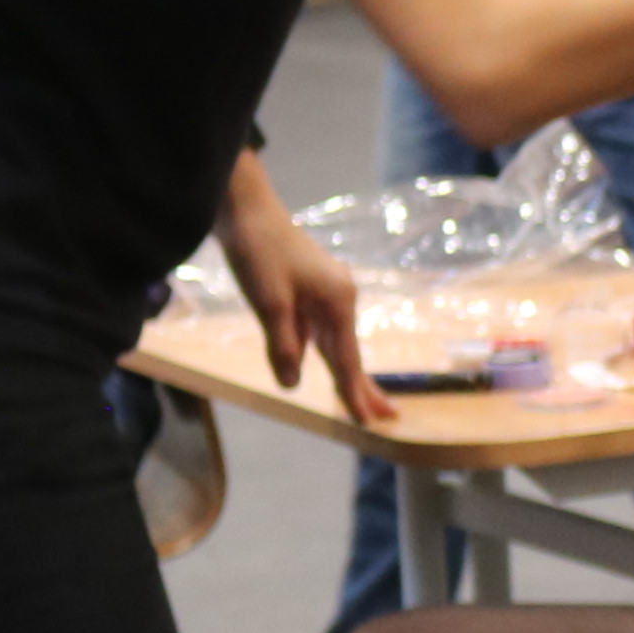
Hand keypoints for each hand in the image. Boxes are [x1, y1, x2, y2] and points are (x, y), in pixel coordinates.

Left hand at [222, 182, 388, 425]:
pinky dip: (329, 355)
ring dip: (348, 373)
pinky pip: (323, 333)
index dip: (355, 393)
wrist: (246, 209)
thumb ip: (283, 345)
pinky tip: (329, 366)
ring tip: (362, 401)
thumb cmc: (259, 252)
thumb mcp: (269, 303)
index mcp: (338, 301)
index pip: (348, 359)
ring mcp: (326, 294)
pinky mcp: (310, 291)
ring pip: (338, 344)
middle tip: (387, 418)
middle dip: (365, 387)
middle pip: (352, 353)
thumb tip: (292, 386)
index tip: (368, 423)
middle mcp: (340, 299)